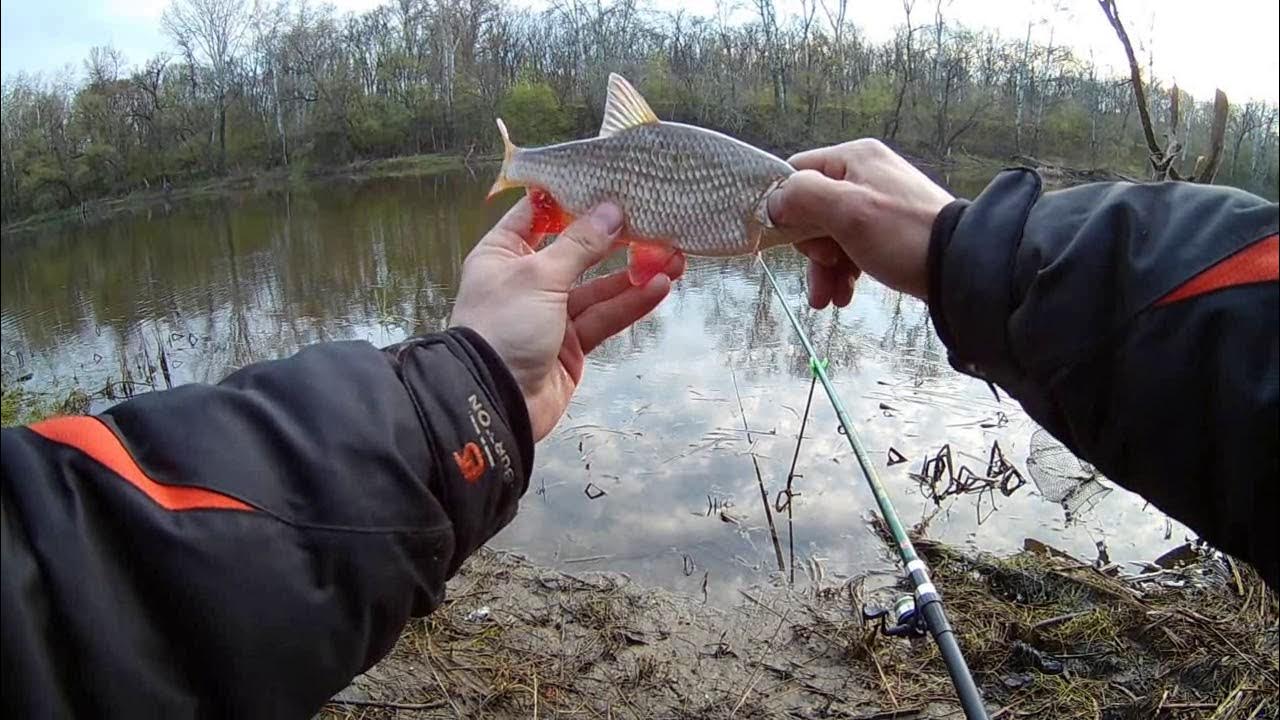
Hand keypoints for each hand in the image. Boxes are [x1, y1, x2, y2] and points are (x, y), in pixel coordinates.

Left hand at [449, 199, 683, 440]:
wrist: (494, 403)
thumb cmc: (503, 327)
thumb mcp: (540, 276)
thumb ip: (580, 244)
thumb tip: (612, 210)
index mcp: (503, 253)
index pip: (538, 213)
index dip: (572, 197)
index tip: (609, 181)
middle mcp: (526, 279)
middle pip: (577, 250)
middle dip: (615, 239)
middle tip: (654, 220)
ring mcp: (550, 313)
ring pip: (598, 287)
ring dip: (634, 274)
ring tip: (674, 257)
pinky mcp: (570, 344)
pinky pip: (604, 317)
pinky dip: (630, 304)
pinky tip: (660, 287)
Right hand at [767, 139, 953, 305]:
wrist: (961, 267)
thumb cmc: (902, 235)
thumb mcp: (846, 211)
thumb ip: (802, 197)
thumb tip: (772, 202)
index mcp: (854, 157)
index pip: (797, 173)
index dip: (786, 208)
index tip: (791, 241)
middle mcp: (865, 174)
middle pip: (813, 209)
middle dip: (811, 249)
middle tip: (824, 267)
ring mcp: (878, 203)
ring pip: (831, 234)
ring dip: (824, 268)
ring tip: (827, 299)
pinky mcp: (889, 231)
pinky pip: (852, 247)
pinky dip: (844, 271)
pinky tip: (843, 295)